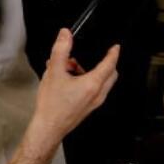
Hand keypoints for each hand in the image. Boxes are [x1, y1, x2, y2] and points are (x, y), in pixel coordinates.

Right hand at [28, 28, 119, 146]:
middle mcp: (97, 94)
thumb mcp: (54, 72)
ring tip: (70, 68)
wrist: (48, 129)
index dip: (113, 53)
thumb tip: (65, 35)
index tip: (115, 47)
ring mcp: (94, 103)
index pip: (110, 64)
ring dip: (91, 72)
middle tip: (91, 56)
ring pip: (101, 83)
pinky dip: (87, 82)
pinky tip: (68, 80)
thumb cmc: (52, 105)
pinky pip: (94, 91)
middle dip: (103, 63)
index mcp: (93, 84)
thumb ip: (61, 50)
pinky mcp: (88, 108)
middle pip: (110, 74)